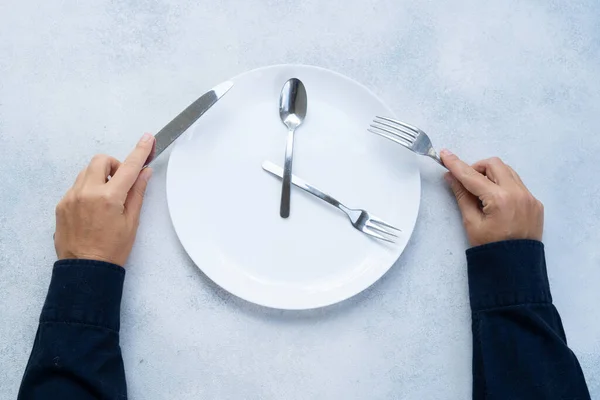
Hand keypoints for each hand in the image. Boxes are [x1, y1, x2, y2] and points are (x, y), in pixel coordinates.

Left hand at [54, 133, 154, 265]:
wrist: (85, 269)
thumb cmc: (113, 249)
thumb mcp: (132, 222)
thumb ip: (137, 193)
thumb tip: (144, 173)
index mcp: (109, 197)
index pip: (128, 167)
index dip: (140, 151)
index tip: (147, 139)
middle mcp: (87, 192)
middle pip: (101, 161)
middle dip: (114, 165)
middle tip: (122, 182)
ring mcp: (71, 197)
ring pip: (86, 172)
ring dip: (100, 177)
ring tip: (107, 198)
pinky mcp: (61, 204)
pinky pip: (76, 186)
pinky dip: (88, 189)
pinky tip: (94, 209)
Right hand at [440, 150, 543, 246]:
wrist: (516, 267)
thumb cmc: (490, 249)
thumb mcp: (471, 223)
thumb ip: (462, 196)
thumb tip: (452, 177)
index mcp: (500, 199)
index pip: (473, 176)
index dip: (457, 165)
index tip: (445, 155)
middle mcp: (518, 193)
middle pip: (494, 164)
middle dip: (477, 168)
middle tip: (467, 181)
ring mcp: (529, 197)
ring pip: (508, 171)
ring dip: (492, 175)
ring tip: (482, 191)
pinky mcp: (535, 203)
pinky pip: (518, 184)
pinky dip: (504, 185)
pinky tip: (497, 202)